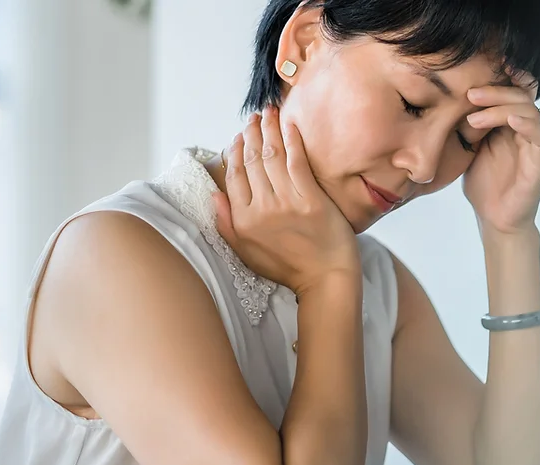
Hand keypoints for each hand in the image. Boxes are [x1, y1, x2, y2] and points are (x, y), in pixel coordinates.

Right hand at [213, 106, 360, 293]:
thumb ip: (227, 223)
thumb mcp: (246, 252)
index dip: (235, 151)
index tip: (239, 136)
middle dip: (251, 133)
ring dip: (269, 129)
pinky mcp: (311, 199)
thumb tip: (214, 195)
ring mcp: (286, 202)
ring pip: (272, 157)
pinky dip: (292, 141)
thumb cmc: (288, 267)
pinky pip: (297, 163)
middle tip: (254, 117)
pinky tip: (289, 125)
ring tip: (269, 112)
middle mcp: (261, 208)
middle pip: (251, 161)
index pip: (234, 176)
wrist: (325, 278)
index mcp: (243, 220)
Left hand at [462, 68, 539, 237]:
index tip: (482, 66)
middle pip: (520, 94)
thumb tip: (450, 96)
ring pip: (528, 109)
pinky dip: (526, 122)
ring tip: (474, 117)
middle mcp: (526, 128)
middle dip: (495, 89)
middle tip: (470, 93)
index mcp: (511, 122)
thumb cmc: (484, 184)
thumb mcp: (470, 146)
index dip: (503, 75)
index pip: (514, 89)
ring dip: (502, 106)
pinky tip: (509, 120)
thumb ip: (469, 122)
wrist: (495, 219)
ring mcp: (535, 143)